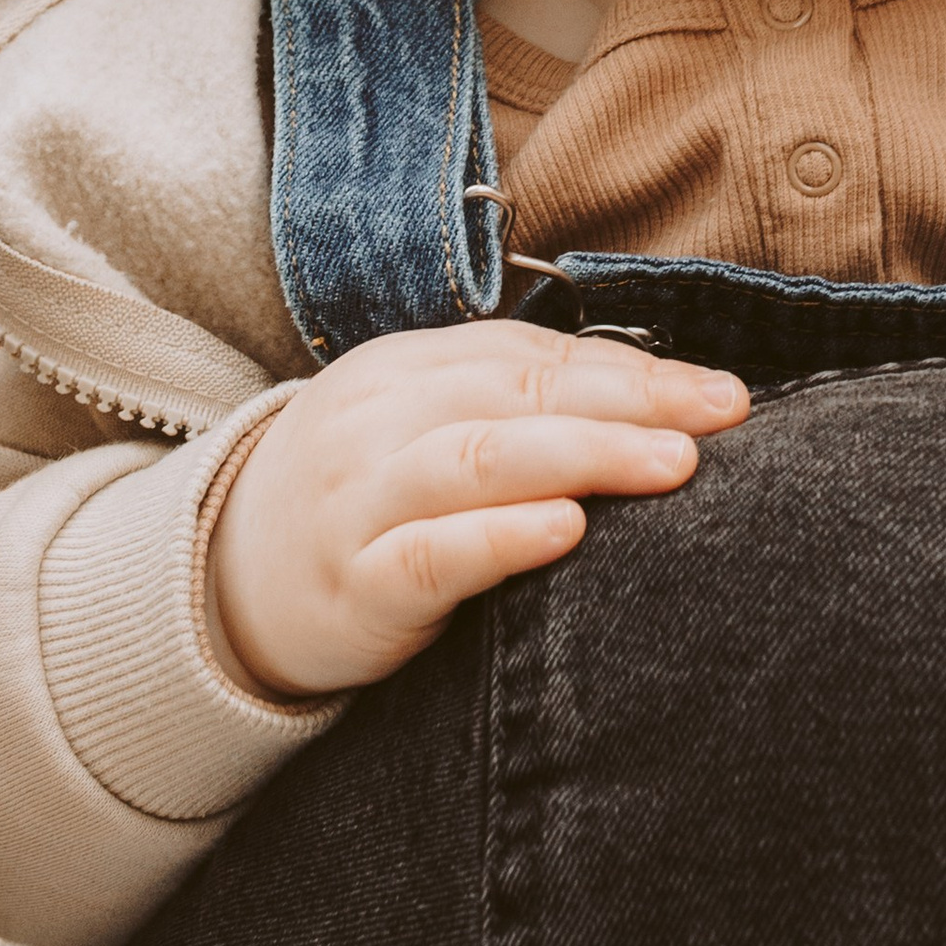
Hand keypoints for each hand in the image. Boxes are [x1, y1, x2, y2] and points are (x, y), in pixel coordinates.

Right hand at [208, 320, 748, 699]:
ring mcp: (356, 500)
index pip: (531, 356)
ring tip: (671, 465)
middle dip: (629, 402)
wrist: (223, 590)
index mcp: (402, 370)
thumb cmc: (361, 506)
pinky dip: (501, 538)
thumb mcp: (421, 434)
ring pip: (477, 459)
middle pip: (516, 394)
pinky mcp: (351, 584)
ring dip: (584, 457)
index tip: (722, 393)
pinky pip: (428, 555)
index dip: (633, 370)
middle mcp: (376, 421)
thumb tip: (660, 404)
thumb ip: (515, 410)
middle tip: (719, 418)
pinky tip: (566, 533)